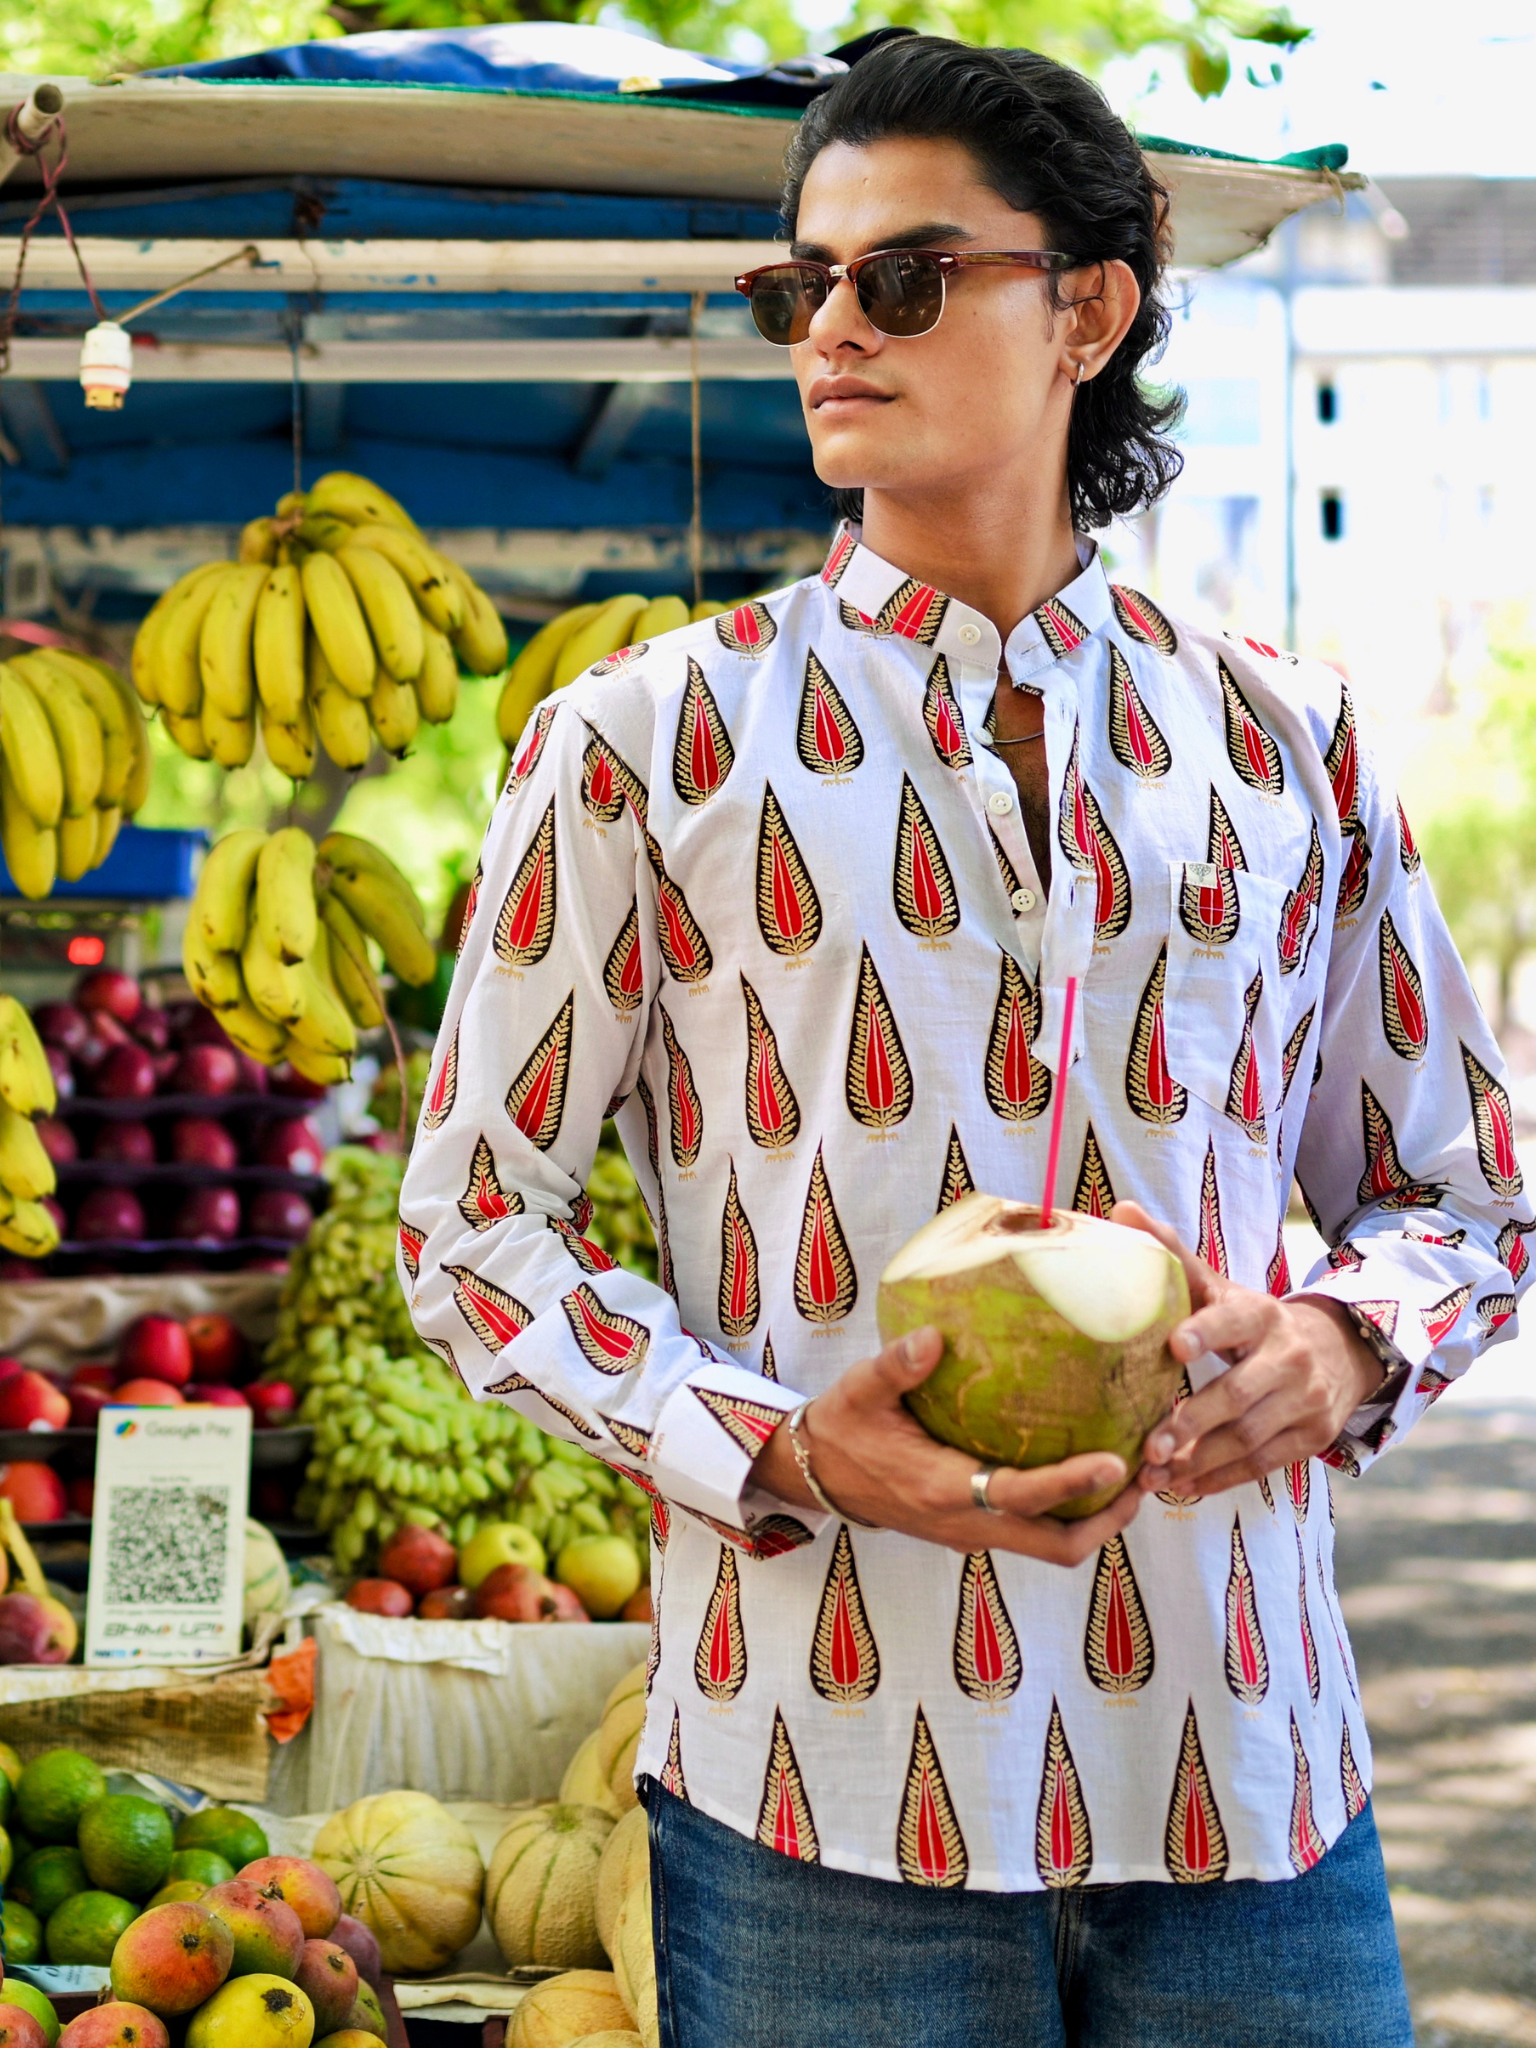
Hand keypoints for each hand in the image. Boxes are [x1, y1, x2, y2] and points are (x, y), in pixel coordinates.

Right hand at [754, 1326, 1142, 1566]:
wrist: (816, 1474)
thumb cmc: (843, 1427)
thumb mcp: (860, 1390)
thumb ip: (897, 1365)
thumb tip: (935, 1336)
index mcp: (942, 1489)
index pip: (1020, 1497)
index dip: (1072, 1484)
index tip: (1116, 1461)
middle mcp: (966, 1522)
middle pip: (1056, 1546)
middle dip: (1109, 1518)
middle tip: (1148, 1474)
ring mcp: (972, 1532)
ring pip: (1052, 1546)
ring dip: (1097, 1519)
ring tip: (1135, 1474)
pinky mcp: (974, 1527)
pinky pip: (1035, 1532)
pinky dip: (1070, 1511)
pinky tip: (1089, 1470)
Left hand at [1110, 1201, 1385, 1498]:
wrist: (1336, 1351)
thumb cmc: (1254, 1322)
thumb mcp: (1222, 1289)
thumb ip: (1174, 1256)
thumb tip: (1122, 1209)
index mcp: (1261, 1314)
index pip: (1233, 1320)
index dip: (1205, 1332)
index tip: (1172, 1347)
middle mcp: (1289, 1357)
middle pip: (1238, 1393)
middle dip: (1192, 1421)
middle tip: (1148, 1444)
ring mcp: (1306, 1401)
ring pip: (1249, 1438)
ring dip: (1199, 1461)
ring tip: (1152, 1476)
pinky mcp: (1312, 1437)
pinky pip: (1263, 1465)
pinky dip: (1221, 1478)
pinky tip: (1183, 1486)